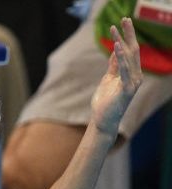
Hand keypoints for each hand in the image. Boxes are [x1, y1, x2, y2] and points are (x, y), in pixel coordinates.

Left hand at [90, 18, 142, 136]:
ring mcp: (132, 82)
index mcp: (131, 73)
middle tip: (124, 19)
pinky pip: (124, 71)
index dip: (126, 36)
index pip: (130, 50)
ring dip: (121, 42)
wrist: (103, 120)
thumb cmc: (105, 101)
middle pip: (133, 50)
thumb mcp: (108, 79)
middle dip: (128, 34)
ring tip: (115, 29)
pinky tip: (116, 47)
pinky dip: (121, 58)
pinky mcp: (126, 89)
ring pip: (128, 58)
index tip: (121, 23)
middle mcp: (135, 76)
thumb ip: (114, 66)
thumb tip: (116, 51)